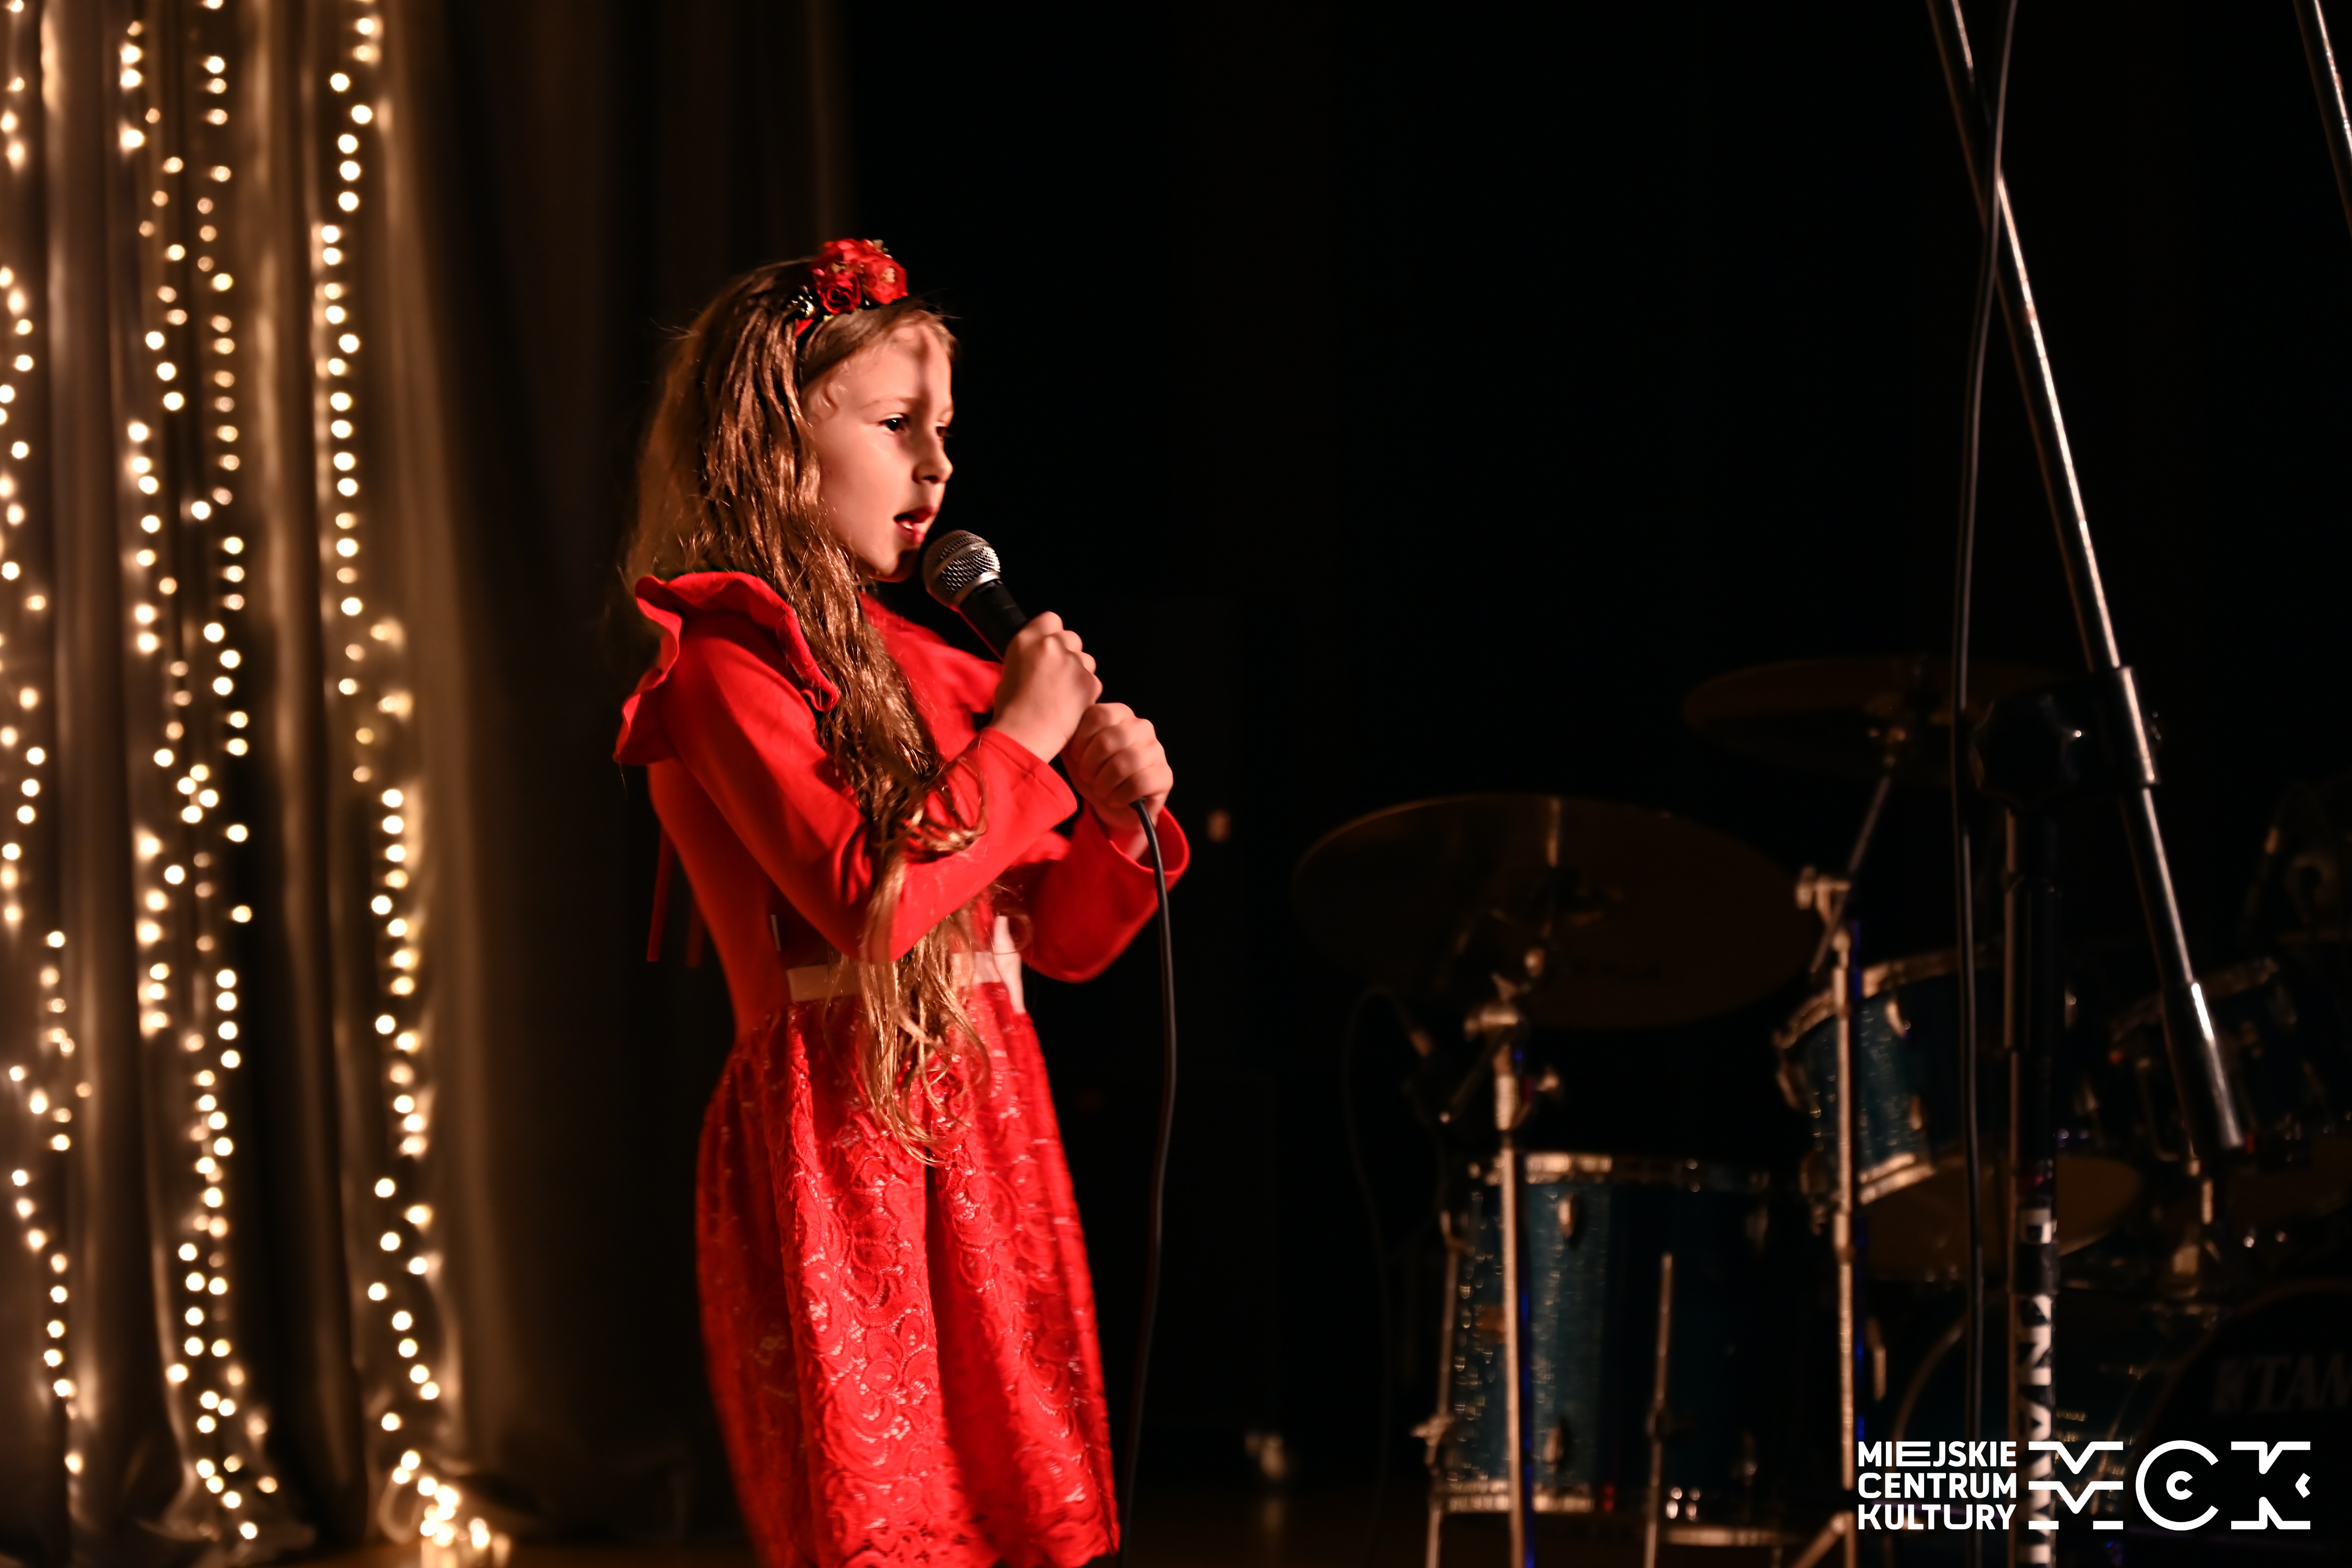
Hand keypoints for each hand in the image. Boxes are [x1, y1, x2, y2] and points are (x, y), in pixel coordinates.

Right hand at [990, 612, 1100, 762]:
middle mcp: (1051, 645)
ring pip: (1086, 659)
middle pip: (1072, 638)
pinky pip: (1093, 681)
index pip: (1051, 619)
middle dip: (1068, 653)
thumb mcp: (1010, 672)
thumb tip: (1039, 660)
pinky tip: (1072, 707)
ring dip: (1079, 672)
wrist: (1024, 735)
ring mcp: (1073, 662)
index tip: (1049, 650)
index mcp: (1026, 639)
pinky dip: (1086, 692)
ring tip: (1065, 694)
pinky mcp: (1089, 682)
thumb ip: (1029, 657)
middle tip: (1058, 676)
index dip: (1052, 634)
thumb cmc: (1010, 710)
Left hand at [1066, 703, 1172, 855]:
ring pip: (1124, 763)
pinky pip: (1139, 783)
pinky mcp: (1165, 776)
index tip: (1077, 758)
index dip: (1081, 740)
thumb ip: (1068, 731)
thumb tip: (1058, 721)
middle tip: (1088, 777)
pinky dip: (1120, 796)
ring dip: (1104, 783)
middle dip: (1090, 765)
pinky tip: (1115, 799)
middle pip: (1108, 740)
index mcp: (1120, 713)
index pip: (1098, 715)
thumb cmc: (1093, 772)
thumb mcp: (1075, 750)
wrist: (1112, 805)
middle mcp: (1142, 727)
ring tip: (1101, 790)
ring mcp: (1157, 750)